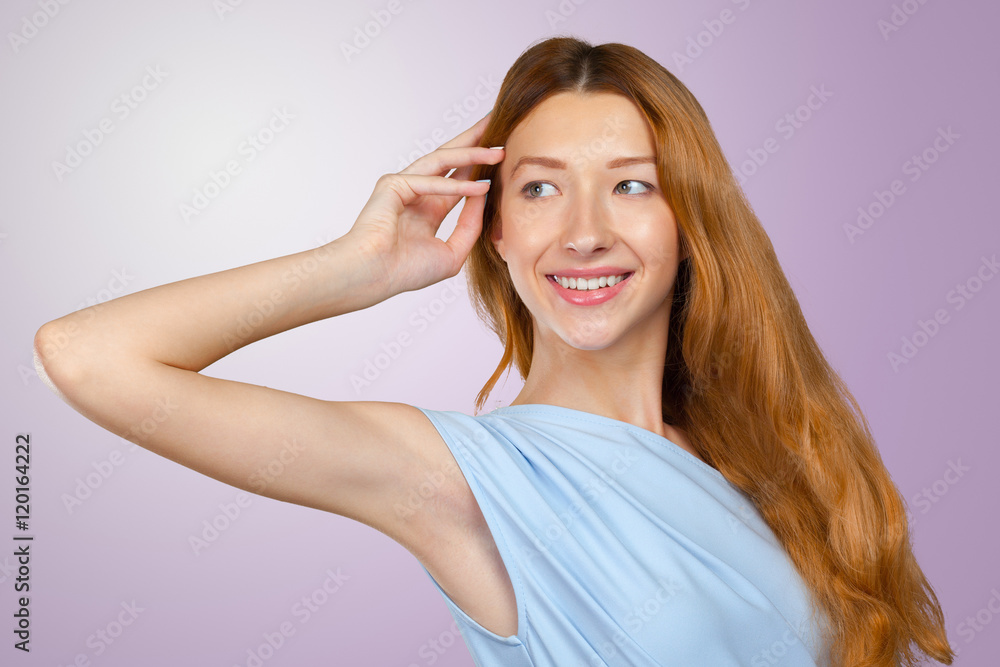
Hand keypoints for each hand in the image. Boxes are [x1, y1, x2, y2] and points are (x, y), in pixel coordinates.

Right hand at [346, 112, 503, 296]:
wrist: (374, 277)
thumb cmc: (406, 271)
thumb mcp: (452, 252)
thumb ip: (470, 224)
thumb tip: (484, 194)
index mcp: (428, 209)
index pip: (459, 179)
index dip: (480, 165)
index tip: (502, 153)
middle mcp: (416, 192)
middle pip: (451, 160)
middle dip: (475, 141)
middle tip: (498, 123)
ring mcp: (403, 185)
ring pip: (442, 161)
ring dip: (471, 154)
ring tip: (498, 150)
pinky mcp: (393, 184)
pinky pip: (430, 180)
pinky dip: (455, 185)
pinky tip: (480, 186)